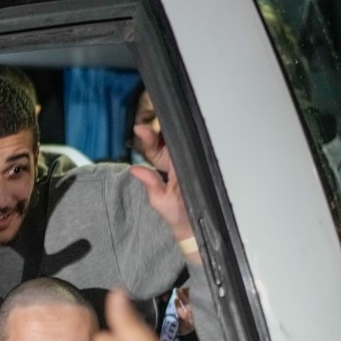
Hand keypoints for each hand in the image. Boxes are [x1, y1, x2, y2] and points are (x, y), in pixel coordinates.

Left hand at [130, 123, 191, 242]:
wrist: (197, 226)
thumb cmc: (176, 214)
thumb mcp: (160, 201)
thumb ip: (150, 185)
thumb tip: (134, 169)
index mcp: (164, 167)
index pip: (154, 149)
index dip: (147, 139)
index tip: (139, 129)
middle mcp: (176, 160)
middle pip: (168, 138)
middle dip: (161, 126)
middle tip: (155, 114)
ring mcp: (191, 160)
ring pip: (183, 139)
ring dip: (177, 127)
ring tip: (171, 114)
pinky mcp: (205, 162)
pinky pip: (200, 147)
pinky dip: (196, 136)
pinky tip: (191, 124)